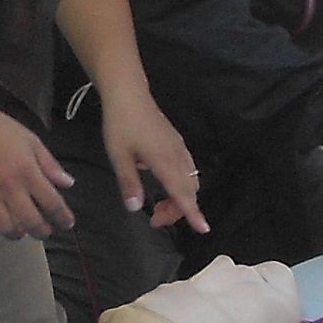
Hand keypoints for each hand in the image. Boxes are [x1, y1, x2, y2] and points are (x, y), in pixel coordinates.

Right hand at [0, 100, 74, 237]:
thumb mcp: (31, 141)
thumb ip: (50, 165)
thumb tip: (68, 183)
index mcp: (27, 170)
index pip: (52, 203)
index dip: (63, 218)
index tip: (66, 223)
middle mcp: (8, 185)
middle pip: (31, 222)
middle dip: (42, 231)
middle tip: (44, 231)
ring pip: (6, 228)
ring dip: (17, 233)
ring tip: (21, 229)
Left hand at [96, 85, 207, 234]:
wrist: (128, 93)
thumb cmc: (121, 123)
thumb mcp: (119, 156)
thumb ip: (129, 183)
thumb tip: (135, 207)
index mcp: (164, 161)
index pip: (182, 193)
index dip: (192, 213)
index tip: (203, 228)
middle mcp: (177, 156)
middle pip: (189, 191)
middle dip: (178, 210)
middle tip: (154, 218)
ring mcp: (179, 148)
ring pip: (190, 180)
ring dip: (179, 197)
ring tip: (158, 205)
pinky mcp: (177, 142)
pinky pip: (187, 168)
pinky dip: (181, 183)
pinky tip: (163, 181)